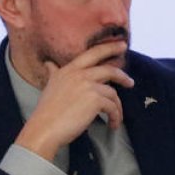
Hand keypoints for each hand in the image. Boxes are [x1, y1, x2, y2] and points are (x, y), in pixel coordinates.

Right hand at [15, 41, 134, 159]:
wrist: (44, 128)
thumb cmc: (46, 112)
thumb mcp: (49, 86)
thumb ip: (53, 73)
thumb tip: (49, 64)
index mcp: (69, 70)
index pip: (93, 53)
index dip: (109, 48)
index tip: (122, 46)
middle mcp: (79, 74)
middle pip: (109, 70)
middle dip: (122, 76)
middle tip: (130, 82)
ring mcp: (88, 86)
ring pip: (112, 93)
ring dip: (117, 107)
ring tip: (116, 117)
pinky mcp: (95, 100)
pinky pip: (112, 107)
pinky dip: (115, 117)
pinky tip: (112, 124)